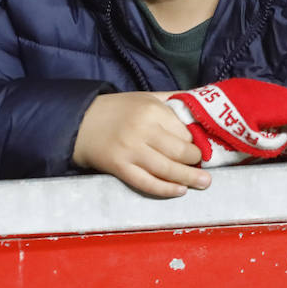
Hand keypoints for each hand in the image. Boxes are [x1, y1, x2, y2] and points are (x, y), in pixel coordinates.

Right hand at [73, 92, 210, 197]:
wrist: (82, 123)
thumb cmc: (119, 110)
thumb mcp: (146, 97)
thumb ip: (173, 100)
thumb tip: (202, 102)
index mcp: (151, 109)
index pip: (184, 131)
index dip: (195, 141)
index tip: (200, 147)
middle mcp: (142, 129)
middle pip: (180, 151)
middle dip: (196, 160)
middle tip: (202, 165)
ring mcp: (130, 150)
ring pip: (167, 169)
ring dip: (189, 177)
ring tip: (204, 182)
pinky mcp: (119, 167)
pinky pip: (147, 182)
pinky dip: (166, 189)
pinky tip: (180, 190)